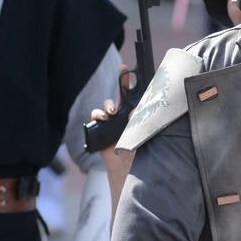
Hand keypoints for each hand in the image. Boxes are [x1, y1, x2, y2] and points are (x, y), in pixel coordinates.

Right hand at [90, 64, 135, 182]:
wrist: (128, 172)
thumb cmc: (140, 154)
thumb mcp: (144, 136)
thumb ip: (140, 123)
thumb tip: (135, 111)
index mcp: (137, 117)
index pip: (136, 96)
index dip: (131, 82)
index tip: (126, 68)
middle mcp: (125, 117)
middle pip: (120, 96)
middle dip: (120, 85)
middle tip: (124, 80)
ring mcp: (112, 123)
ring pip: (107, 106)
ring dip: (108, 105)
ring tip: (112, 112)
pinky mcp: (101, 130)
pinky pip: (96, 117)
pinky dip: (98, 115)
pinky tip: (103, 118)